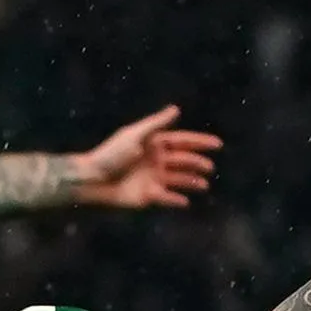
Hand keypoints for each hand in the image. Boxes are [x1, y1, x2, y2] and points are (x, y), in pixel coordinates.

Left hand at [68, 104, 222, 208]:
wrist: (93, 179)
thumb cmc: (112, 155)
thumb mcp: (134, 135)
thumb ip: (156, 123)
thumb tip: (176, 109)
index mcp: (155, 144)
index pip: (182, 141)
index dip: (200, 142)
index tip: (218, 144)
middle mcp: (157, 160)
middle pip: (183, 161)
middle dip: (197, 163)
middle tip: (209, 167)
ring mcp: (153, 178)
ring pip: (179, 180)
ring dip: (191, 182)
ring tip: (204, 185)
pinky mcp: (148, 196)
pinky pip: (166, 198)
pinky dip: (176, 200)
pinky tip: (186, 202)